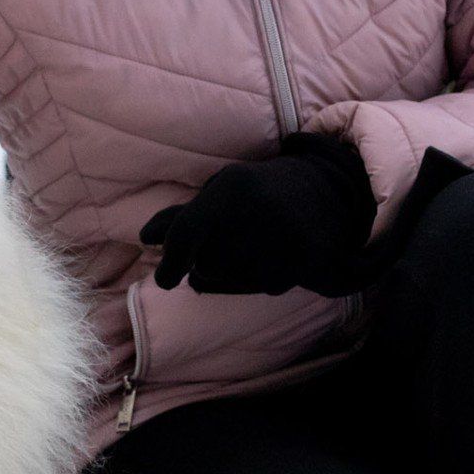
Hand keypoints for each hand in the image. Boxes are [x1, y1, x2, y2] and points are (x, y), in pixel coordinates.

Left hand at [137, 132, 373, 296]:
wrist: (327, 191)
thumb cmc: (259, 191)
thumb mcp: (221, 190)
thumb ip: (184, 216)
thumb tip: (147, 237)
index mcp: (233, 185)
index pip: (187, 233)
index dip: (171, 261)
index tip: (164, 280)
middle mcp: (259, 209)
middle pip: (207, 266)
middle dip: (208, 262)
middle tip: (225, 245)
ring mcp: (285, 236)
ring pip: (233, 281)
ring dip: (232, 273)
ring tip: (250, 248)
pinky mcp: (304, 259)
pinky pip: (263, 287)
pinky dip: (261, 278)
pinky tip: (273, 257)